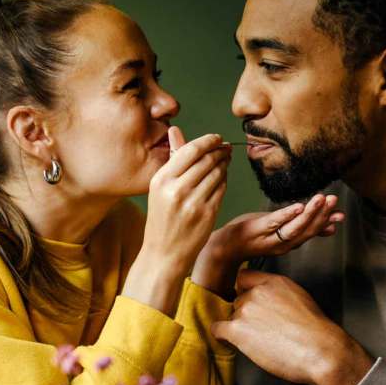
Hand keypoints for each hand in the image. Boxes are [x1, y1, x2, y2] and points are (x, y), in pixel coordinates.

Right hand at [124, 126, 229, 314]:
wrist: (164, 254)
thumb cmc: (162, 218)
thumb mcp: (160, 188)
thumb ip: (172, 159)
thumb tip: (175, 131)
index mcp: (162, 180)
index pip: (191, 150)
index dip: (208, 141)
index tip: (217, 138)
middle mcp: (176, 190)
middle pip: (207, 160)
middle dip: (220, 151)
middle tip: (226, 148)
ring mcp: (193, 203)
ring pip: (217, 173)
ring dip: (225, 164)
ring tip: (226, 160)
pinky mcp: (207, 214)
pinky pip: (222, 189)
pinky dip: (225, 181)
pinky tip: (223, 178)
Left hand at [192, 194, 343, 297]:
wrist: (227, 247)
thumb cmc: (254, 237)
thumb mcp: (282, 233)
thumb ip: (306, 229)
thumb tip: (331, 227)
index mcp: (290, 243)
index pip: (312, 233)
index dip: (326, 223)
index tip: (341, 214)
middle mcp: (282, 243)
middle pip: (306, 230)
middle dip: (322, 215)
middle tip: (333, 200)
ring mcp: (270, 236)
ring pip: (294, 227)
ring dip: (310, 213)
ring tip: (321, 199)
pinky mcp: (257, 228)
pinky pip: (275, 222)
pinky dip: (288, 214)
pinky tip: (299, 206)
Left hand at [211, 270, 373, 384]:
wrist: (319, 350)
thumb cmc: (316, 331)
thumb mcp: (300, 298)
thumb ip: (280, 294)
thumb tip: (271, 304)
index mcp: (274, 282)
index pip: (244, 278)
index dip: (244, 292)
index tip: (249, 303)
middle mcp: (257, 292)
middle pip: (238, 300)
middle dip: (245, 314)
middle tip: (259, 330)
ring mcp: (245, 309)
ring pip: (231, 317)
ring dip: (238, 328)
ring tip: (256, 341)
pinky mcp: (237, 330)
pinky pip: (218, 330)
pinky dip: (222, 337)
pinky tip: (231, 343)